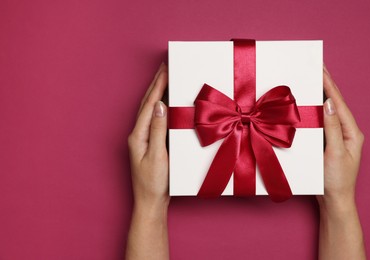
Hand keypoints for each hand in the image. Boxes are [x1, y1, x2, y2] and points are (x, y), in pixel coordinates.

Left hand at [128, 63, 168, 210]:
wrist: (151, 202)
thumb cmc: (154, 183)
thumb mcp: (158, 156)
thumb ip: (158, 130)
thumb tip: (160, 106)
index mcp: (138, 135)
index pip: (149, 105)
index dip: (158, 86)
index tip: (165, 69)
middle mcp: (138, 134)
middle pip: (147, 104)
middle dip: (156, 84)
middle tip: (164, 66)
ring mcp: (144, 138)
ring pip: (150, 110)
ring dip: (157, 92)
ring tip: (165, 78)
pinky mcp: (151, 143)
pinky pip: (155, 119)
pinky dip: (160, 107)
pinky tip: (166, 102)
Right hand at [317, 66, 364, 210]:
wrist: (334, 201)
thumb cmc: (337, 180)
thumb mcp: (336, 153)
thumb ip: (333, 128)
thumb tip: (329, 103)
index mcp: (352, 132)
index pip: (339, 103)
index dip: (329, 85)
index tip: (320, 68)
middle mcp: (346, 132)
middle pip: (335, 104)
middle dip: (325, 85)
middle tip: (315, 68)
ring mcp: (336, 137)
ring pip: (327, 112)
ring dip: (319, 96)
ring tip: (311, 80)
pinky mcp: (327, 143)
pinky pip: (320, 122)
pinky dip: (313, 110)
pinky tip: (307, 104)